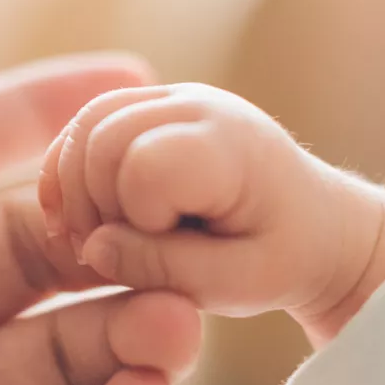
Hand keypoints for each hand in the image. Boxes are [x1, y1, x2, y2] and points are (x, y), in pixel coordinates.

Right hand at [39, 82, 384, 343]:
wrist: (313, 223)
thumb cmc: (283, 258)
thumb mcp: (237, 285)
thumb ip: (164, 269)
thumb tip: (93, 248)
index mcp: (229, 148)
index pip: (142, 167)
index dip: (134, 220)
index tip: (161, 254)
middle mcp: (198, 106)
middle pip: (100, 137)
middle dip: (91, 205)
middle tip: (113, 254)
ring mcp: (172, 98)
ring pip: (85, 125)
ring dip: (75, 188)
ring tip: (97, 235)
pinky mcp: (151, 108)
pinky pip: (87, 124)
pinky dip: (71, 170)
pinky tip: (79, 213)